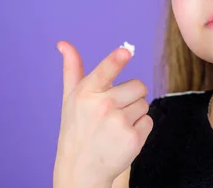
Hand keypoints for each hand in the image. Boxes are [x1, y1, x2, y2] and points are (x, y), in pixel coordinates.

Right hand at [52, 41, 152, 187]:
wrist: (81, 170)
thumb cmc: (76, 129)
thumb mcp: (71, 98)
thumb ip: (72, 69)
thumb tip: (63, 43)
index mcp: (86, 93)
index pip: (104, 72)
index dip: (116, 60)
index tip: (126, 51)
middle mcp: (102, 107)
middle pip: (138, 85)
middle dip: (131, 95)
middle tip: (114, 110)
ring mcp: (118, 123)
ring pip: (144, 103)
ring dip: (134, 113)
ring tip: (115, 126)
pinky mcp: (133, 139)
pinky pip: (149, 121)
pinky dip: (140, 128)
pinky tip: (123, 136)